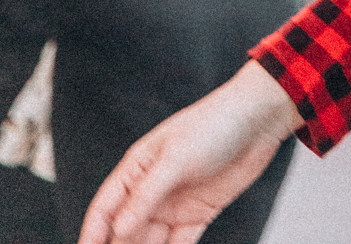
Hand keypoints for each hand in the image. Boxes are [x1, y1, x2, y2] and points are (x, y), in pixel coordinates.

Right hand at [77, 61, 298, 243]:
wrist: (258, 119)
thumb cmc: (213, 125)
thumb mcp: (176, 158)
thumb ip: (146, 195)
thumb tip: (118, 229)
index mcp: (138, 168)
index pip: (106, 207)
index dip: (92, 233)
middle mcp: (152, 189)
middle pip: (125, 230)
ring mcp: (174, 204)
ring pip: (149, 242)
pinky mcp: (198, 214)